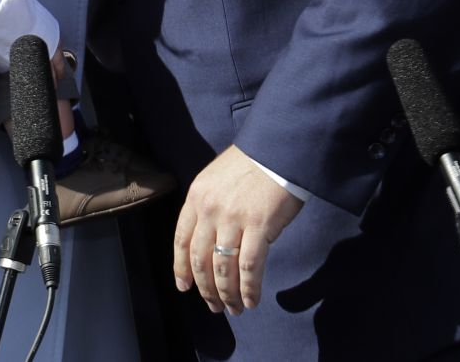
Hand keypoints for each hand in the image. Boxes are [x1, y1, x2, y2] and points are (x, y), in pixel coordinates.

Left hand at [173, 145, 302, 315]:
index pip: (181, 240)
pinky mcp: (259, 226)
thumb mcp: (217, 179)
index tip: (184, 287)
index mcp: (196, 197)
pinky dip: (249, 289)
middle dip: (205, 288)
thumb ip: (209, 207)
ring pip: (223, 268)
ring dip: (227, 294)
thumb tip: (209, 241)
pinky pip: (249, 267)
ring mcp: (233, 218)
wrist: (278, 150)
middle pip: (201, 259)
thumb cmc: (251, 163)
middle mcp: (209, 209)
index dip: (181, 268)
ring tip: (234, 309)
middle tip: (213, 306)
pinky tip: (252, 301)